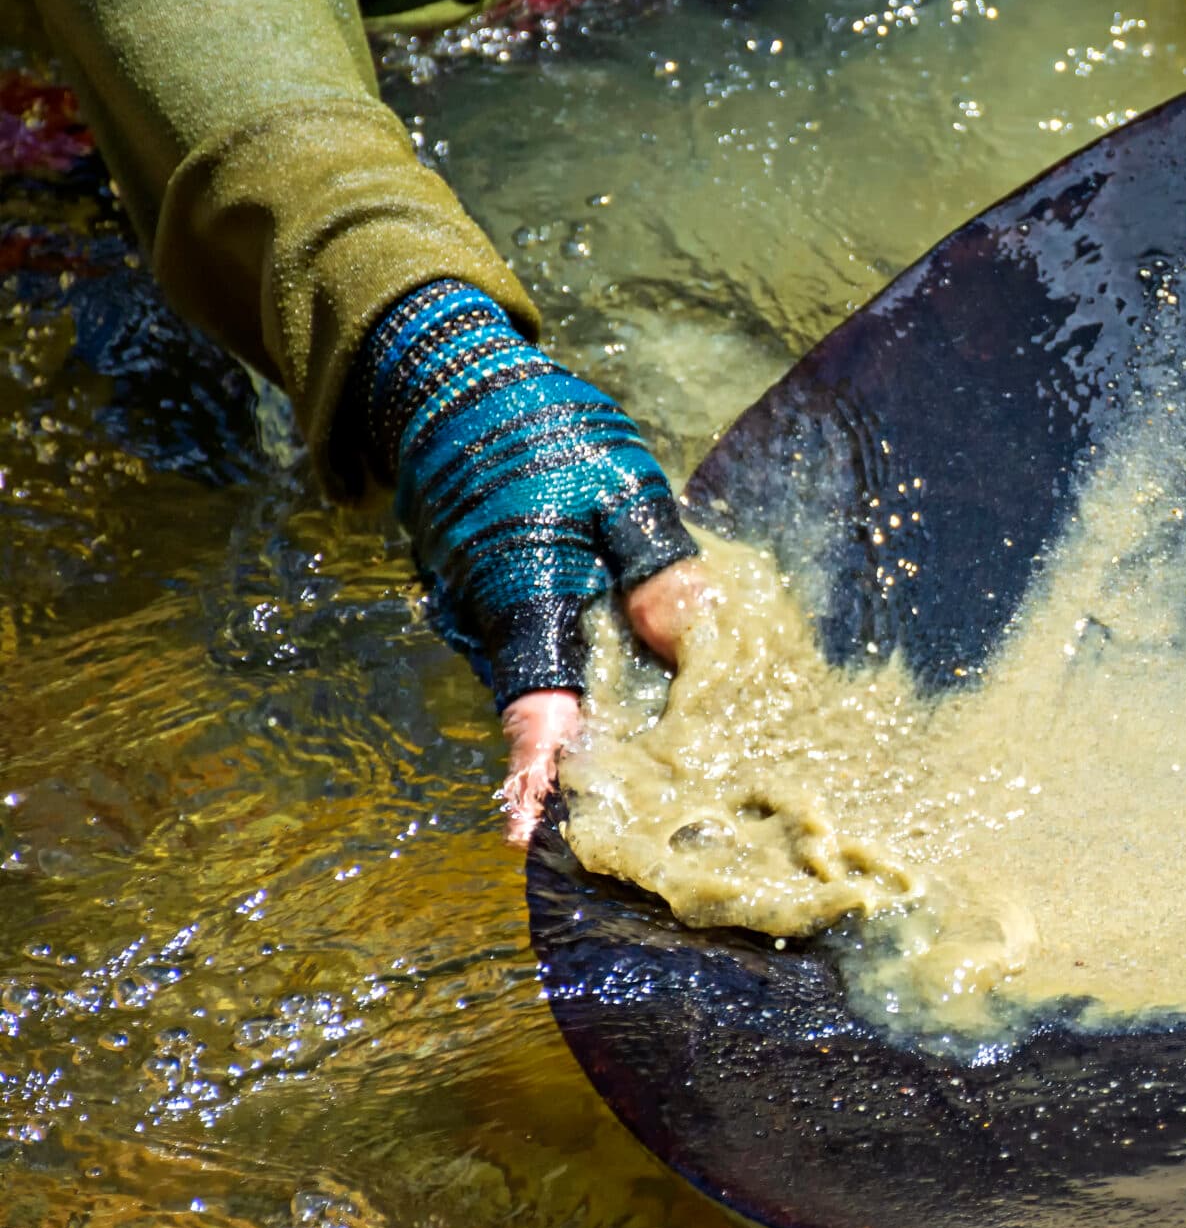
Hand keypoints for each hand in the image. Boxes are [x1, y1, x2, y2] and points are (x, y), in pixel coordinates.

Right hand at [353, 279, 703, 844]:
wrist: (451, 389)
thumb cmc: (539, 431)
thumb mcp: (621, 486)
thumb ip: (656, 568)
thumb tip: (692, 648)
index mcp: (519, 598)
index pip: (532, 708)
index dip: (540, 776)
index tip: (535, 838)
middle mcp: (491, 625)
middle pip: (546, 719)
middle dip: (589, 776)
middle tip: (650, 834)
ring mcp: (488, 622)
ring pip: (551, 693)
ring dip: (598, 735)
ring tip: (669, 789)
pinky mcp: (500, 611)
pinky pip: (549, 663)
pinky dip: (591, 689)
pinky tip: (649, 711)